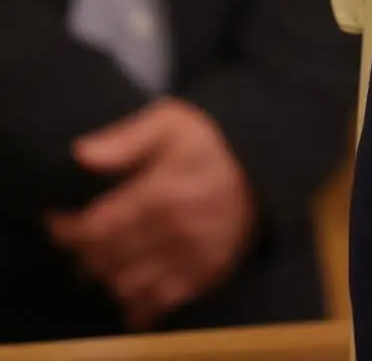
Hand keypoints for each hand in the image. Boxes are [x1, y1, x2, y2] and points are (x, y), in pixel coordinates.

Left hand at [46, 98, 255, 330]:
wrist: (263, 163)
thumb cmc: (208, 140)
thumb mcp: (169, 122)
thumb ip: (125, 138)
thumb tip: (80, 155)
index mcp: (163, 193)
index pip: (95, 228)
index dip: (65, 230)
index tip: (55, 218)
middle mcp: (178, 231)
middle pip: (106, 260)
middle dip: (83, 252)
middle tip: (81, 239)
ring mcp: (195, 256)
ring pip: (127, 285)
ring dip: (107, 276)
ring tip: (104, 259)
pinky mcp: (209, 273)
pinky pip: (161, 302)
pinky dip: (137, 302)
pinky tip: (128, 286)